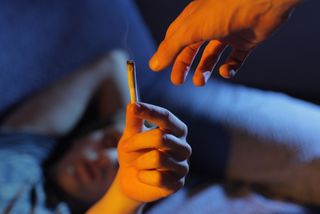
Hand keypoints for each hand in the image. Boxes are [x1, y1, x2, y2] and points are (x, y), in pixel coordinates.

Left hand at [117, 102, 190, 201]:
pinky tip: (143, 176)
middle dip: (137, 142)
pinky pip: (157, 178)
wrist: (131, 180)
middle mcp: (184, 147)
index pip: (166, 117)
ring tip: (138, 164)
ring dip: (139, 161)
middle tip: (126, 146)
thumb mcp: (130, 135)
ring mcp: (182, 166)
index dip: (150, 111)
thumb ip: (133, 121)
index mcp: (176, 131)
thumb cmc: (134, 153)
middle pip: (160, 137)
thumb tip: (132, 104)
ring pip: (157, 158)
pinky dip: (143, 176)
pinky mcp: (177, 183)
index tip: (134, 107)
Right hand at [149, 0, 300, 84]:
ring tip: (199, 82)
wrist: (264, 2)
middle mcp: (210, 25)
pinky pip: (235, 59)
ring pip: (212, 55)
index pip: (175, 37)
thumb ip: (172, 48)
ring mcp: (228, 33)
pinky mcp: (246, 41)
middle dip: (184, 65)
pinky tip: (226, 71)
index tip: (161, 69)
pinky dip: (230, 68)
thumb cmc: (225, 9)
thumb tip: (154, 65)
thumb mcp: (191, 30)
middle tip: (178, 81)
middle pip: (192, 48)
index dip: (168, 53)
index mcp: (194, 18)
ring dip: (204, 69)